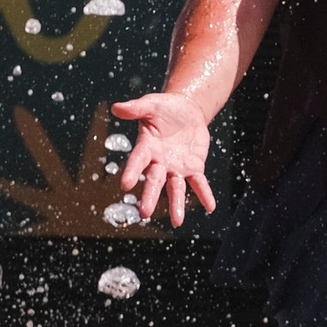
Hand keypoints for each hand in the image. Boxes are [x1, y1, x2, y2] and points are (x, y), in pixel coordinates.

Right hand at [109, 90, 216, 227]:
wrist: (186, 111)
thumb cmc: (164, 108)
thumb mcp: (151, 104)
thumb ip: (135, 108)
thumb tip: (115, 107)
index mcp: (146, 147)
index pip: (137, 160)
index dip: (131, 171)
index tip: (124, 185)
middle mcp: (159, 162)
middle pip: (154, 181)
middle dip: (150, 196)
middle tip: (144, 213)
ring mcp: (176, 167)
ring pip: (176, 188)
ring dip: (177, 204)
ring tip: (178, 221)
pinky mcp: (193, 167)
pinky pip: (199, 183)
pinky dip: (204, 194)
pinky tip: (210, 207)